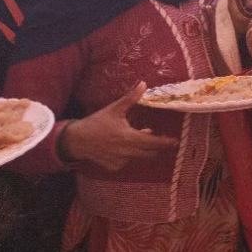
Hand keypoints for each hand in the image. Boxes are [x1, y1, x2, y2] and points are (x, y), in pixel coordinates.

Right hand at [59, 82, 177, 171]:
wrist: (76, 140)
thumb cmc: (96, 123)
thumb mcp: (114, 109)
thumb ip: (131, 98)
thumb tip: (143, 84)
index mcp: (128, 137)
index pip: (152, 142)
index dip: (165, 142)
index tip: (175, 141)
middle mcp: (126, 152)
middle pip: (149, 153)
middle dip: (159, 147)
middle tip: (167, 141)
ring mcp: (119, 161)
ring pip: (139, 157)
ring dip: (144, 149)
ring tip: (145, 137)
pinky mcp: (113, 166)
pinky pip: (127, 161)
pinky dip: (131, 154)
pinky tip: (128, 146)